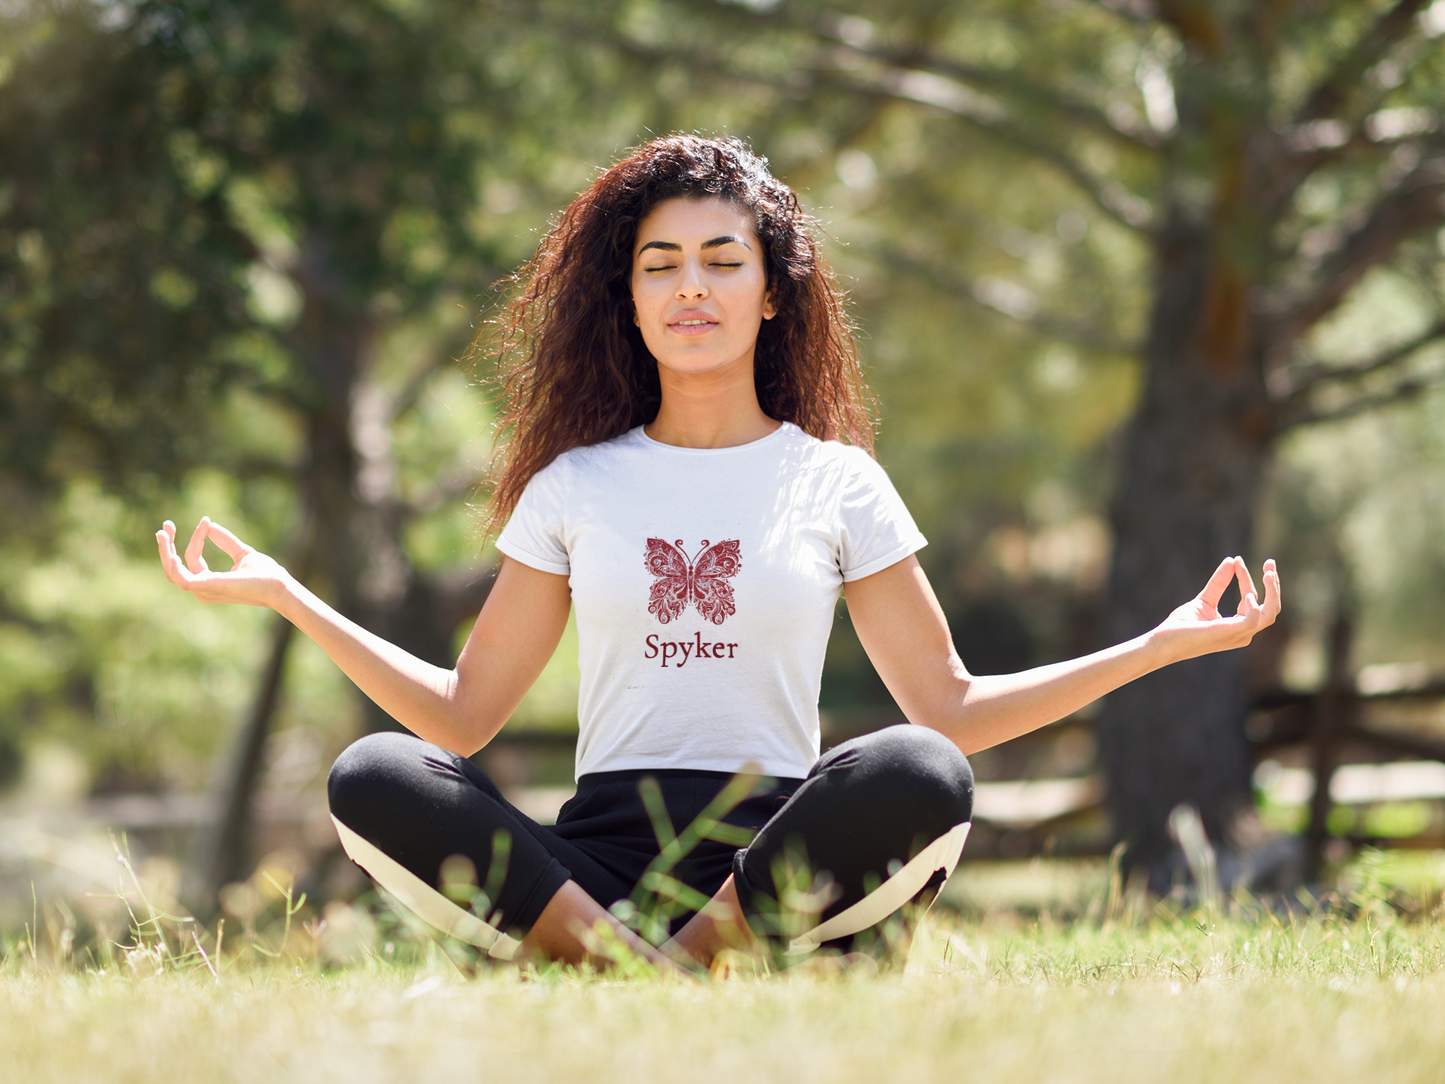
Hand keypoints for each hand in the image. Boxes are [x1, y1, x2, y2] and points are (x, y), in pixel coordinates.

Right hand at [155, 517, 289, 607]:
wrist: (278, 585)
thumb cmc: (265, 574)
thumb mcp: (242, 552)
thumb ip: (225, 541)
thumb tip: (209, 525)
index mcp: (210, 581)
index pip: (192, 558)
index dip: (196, 537)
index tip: (205, 520)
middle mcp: (203, 588)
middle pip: (174, 568)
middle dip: (167, 546)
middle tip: (166, 525)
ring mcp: (204, 590)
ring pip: (173, 572)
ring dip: (166, 551)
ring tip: (164, 531)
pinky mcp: (208, 587)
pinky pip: (182, 579)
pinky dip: (174, 566)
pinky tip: (173, 552)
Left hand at [1153, 556, 1280, 662]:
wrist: (1164, 641)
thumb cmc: (1182, 626)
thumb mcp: (1205, 600)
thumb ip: (1219, 583)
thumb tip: (1231, 560)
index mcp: (1238, 626)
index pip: (1252, 599)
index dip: (1247, 577)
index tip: (1237, 560)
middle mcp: (1243, 632)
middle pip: (1271, 608)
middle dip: (1274, 585)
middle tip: (1270, 562)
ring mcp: (1237, 635)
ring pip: (1269, 614)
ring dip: (1272, 591)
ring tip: (1267, 572)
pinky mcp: (1227, 633)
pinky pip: (1252, 621)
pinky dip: (1254, 606)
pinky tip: (1246, 594)